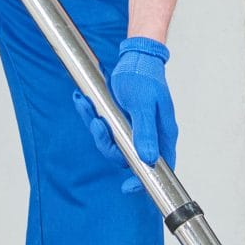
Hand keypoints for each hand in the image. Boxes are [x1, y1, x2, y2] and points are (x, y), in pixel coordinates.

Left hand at [70, 37, 177, 193]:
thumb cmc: (145, 77)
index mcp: (162, 134)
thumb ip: (145, 132)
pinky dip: (90, 116)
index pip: (159, 166)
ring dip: (95, 127)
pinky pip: (103, 128)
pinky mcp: (119, 121)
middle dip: (107, 144)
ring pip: (111, 143)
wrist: (135, 57)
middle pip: (126, 157)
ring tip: (86, 105)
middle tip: (98, 125)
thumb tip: (149, 159)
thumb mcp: (144, 104)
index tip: (128, 187)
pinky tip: (82, 101)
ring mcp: (133, 129)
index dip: (144, 180)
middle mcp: (149, 135)